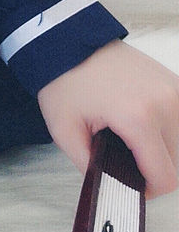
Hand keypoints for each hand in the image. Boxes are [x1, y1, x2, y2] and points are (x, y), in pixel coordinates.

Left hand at [37, 40, 178, 197]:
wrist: (70, 40)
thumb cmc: (65, 82)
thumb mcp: (65, 131)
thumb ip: (91, 166)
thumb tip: (111, 188)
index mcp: (138, 119)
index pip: (165, 177)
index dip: (148, 190)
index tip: (129, 185)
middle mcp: (165, 103)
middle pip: (175, 162)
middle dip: (151, 168)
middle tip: (121, 159)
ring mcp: (174, 90)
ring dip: (158, 148)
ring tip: (126, 138)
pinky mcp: (175, 82)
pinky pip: (178, 120)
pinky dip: (162, 128)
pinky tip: (137, 122)